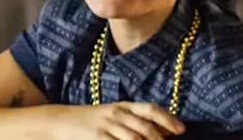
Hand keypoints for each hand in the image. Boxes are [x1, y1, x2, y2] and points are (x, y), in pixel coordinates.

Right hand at [55, 102, 185, 139]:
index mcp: (125, 105)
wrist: (62, 120)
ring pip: (133, 138)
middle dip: (160, 139)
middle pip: (145, 127)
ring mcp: (107, 125)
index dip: (168, 119)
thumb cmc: (93, 119)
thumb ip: (136, 120)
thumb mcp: (115, 114)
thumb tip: (163, 131)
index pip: (151, 109)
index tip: (181, 130)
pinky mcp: (96, 137)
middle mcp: (118, 113)